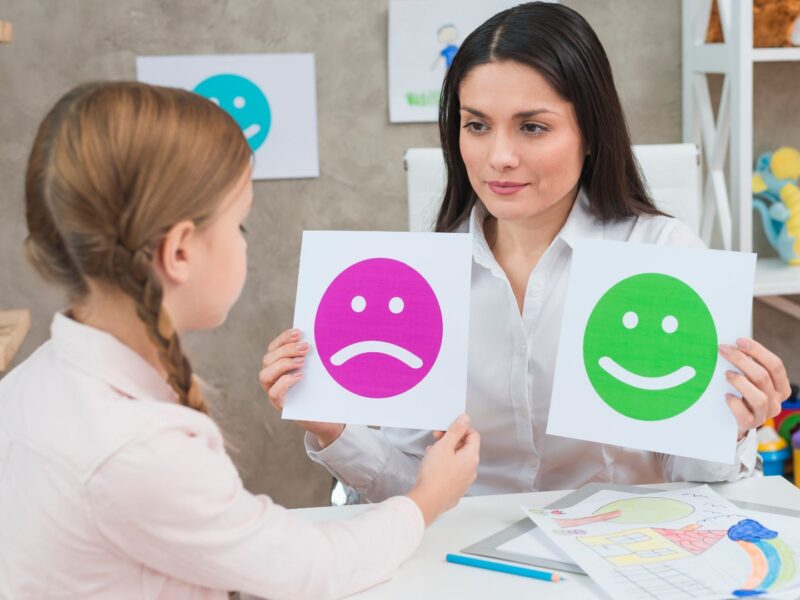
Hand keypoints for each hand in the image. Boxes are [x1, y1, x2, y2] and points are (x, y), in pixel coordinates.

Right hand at [260, 328, 344, 447]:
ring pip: (265, 375)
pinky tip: (300, 376)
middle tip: (305, 348)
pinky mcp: (280, 405)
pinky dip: (285, 382)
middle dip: (286, 350)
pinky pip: (274, 393)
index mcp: (278, 364)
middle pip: (268, 359)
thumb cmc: (320, 387)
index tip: (298, 332)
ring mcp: (273, 391)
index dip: (283, 338)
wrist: (326, 414)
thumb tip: (318, 335)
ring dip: (283, 364)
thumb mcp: (316, 368)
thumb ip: (311, 355)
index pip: (273, 348)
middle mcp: (272, 377)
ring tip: (302, 362)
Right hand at [406, 415, 479, 525]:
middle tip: (437, 440)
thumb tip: (465, 419)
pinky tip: (433, 467)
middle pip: (465, 448)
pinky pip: (452, 473)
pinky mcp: (455, 490)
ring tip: (432, 454)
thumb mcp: (444, 446)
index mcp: (471, 457)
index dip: (460, 429)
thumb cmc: (435, 475)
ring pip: (457, 461)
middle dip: (450, 441)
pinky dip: (444, 466)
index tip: (448, 429)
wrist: (427, 501)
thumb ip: (455, 431)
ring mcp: (464, 482)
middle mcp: (471, 470)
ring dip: (446, 454)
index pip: (473, 435)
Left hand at [719, 338, 790, 439]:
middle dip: (741, 360)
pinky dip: (734, 403)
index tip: (739, 340)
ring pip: (758, 397)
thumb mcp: (750, 380)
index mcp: (781, 387)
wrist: (735, 422)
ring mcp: (764, 415)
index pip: (775, 365)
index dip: (758, 351)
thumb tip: (733, 344)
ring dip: (740, 382)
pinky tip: (726, 395)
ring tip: (726, 374)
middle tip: (724, 350)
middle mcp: (776, 401)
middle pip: (763, 377)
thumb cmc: (743, 394)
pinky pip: (744, 414)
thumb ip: (749, 365)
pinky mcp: (750, 424)